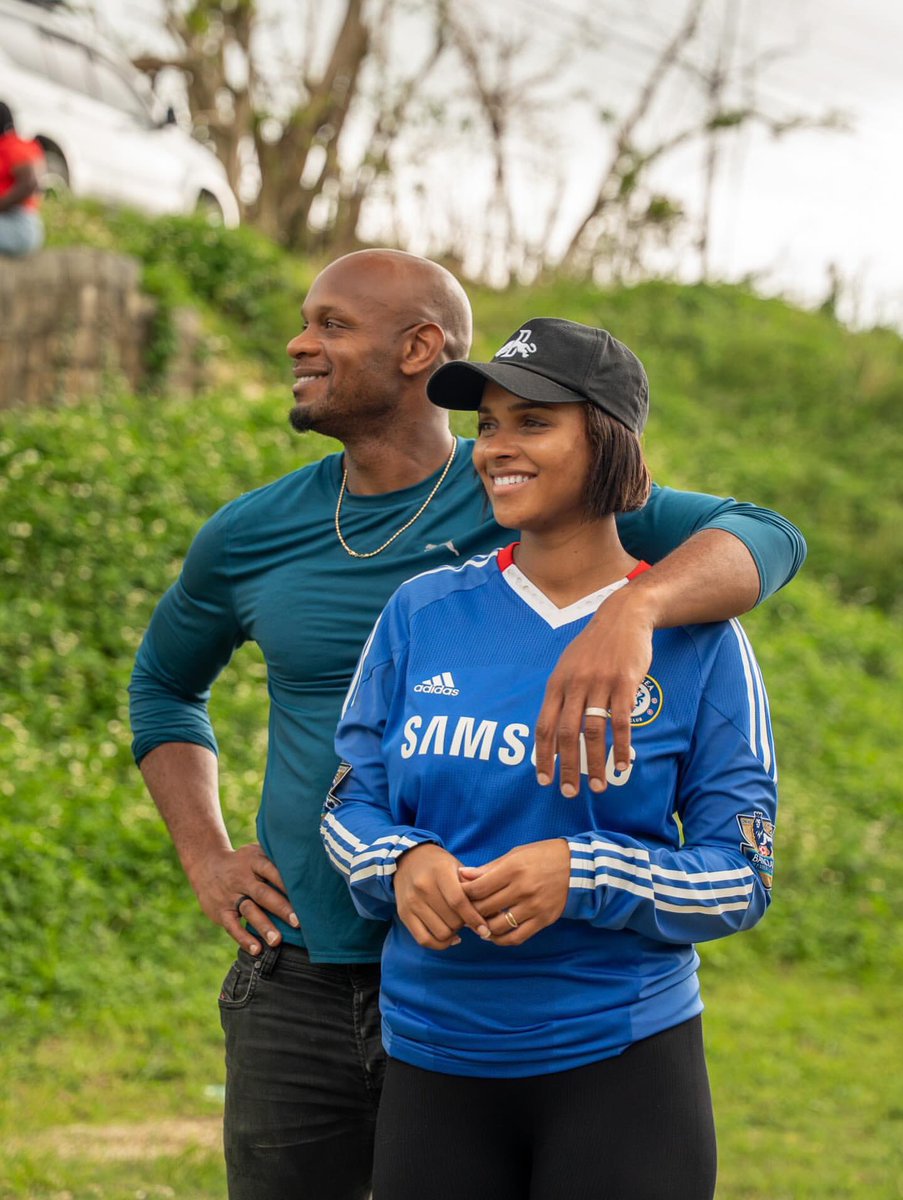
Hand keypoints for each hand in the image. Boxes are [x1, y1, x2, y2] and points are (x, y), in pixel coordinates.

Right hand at [189, 843, 298, 956]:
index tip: (304, 893)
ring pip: (249, 911)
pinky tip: (257, 950)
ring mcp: (231, 895)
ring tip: (277, 941)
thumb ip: (277, 858)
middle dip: (281, 908)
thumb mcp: (257, 851)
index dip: (286, 882)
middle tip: (298, 922)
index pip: (271, 870)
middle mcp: (242, 878)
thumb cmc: (244, 861)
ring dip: (263, 926)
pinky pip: (232, 926)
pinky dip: (244, 939)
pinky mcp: (221, 911)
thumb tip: (310, 863)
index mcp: (254, 861)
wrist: (207, 864)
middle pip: (263, 893)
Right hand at [394, 843, 491, 950]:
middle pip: (451, 920)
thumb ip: (473, 888)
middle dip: (465, 924)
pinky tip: (449, 937)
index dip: (474, 918)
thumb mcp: (458, 867)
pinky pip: (424, 939)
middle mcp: (422, 886)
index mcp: (439, 871)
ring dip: (454, 934)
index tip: (485, 929)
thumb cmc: (440, 865)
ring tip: (458, 925)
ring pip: (440, 932)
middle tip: (469, 920)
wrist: (408, 859)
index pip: (458, 901)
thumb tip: (494, 916)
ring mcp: (411, 901)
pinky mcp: (404, 914)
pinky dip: (440, 943)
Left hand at [458, 839, 570, 945]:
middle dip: (470, 911)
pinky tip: (494, 935)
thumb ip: (489, 868)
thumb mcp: (515, 855)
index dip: (463, 893)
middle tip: (463, 911)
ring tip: (478, 923)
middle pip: (485, 908)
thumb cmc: (542, 856)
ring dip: (483, 927)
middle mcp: (523, 889)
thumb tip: (463, 875)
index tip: (459, 893)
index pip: (478, 888)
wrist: (577, 867)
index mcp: (513, 869)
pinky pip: (517, 937)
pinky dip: (501, 939)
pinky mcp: (543, 920)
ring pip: (498, 926)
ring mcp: (534, 907)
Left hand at [534, 586, 654, 795]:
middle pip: (565, 734)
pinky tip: (624, 763)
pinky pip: (621, 722)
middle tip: (570, 792)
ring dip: (595, 762)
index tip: (544, 780)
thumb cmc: (595, 646)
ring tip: (599, 786)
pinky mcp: (625, 683)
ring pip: (593, 732)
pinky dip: (622, 746)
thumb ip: (561, 694)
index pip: (544, 726)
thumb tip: (551, 728)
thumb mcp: (568, 665)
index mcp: (557, 683)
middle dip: (567, 767)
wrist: (624, 616)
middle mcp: (575, 685)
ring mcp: (599, 684)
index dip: (542, 756)